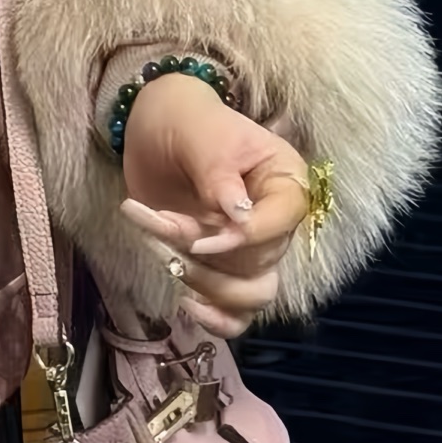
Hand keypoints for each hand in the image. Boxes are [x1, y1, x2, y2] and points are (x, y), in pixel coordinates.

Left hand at [119, 74, 308, 338]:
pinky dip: (216, 319)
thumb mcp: (204, 138)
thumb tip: (239, 218)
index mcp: (285, 183)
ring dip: (203, 282)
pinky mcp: (222, 268)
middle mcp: (275, 223)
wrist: (156, 128)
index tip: (198, 240)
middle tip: (162, 223)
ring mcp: (248, 250)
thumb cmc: (187, 124)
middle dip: (205, 253)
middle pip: (261, 264)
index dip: (243, 238)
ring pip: (250, 296)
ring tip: (160, 248)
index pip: (282, 223)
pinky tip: (185, 306)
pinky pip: (237, 312)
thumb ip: (220, 177)